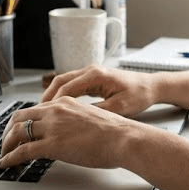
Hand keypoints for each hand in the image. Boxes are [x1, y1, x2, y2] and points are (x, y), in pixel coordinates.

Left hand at [0, 96, 139, 169]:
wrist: (123, 138)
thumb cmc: (115, 132)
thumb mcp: (90, 118)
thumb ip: (74, 122)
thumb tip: (68, 134)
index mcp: (65, 102)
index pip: (35, 109)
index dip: (22, 121)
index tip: (19, 131)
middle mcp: (55, 111)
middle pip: (19, 117)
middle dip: (8, 131)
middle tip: (6, 143)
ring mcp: (52, 127)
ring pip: (16, 132)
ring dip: (6, 145)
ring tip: (4, 155)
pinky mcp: (52, 144)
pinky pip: (22, 151)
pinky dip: (9, 158)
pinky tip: (5, 164)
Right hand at [41, 65, 162, 116]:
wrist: (151, 87)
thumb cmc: (139, 95)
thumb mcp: (119, 107)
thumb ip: (97, 111)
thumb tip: (78, 119)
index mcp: (96, 75)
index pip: (66, 86)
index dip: (52, 101)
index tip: (43, 114)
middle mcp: (91, 70)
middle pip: (61, 81)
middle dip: (47, 97)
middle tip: (37, 113)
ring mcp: (92, 73)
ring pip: (65, 82)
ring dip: (53, 96)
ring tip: (44, 112)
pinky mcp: (94, 79)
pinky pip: (73, 85)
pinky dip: (63, 95)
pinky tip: (58, 108)